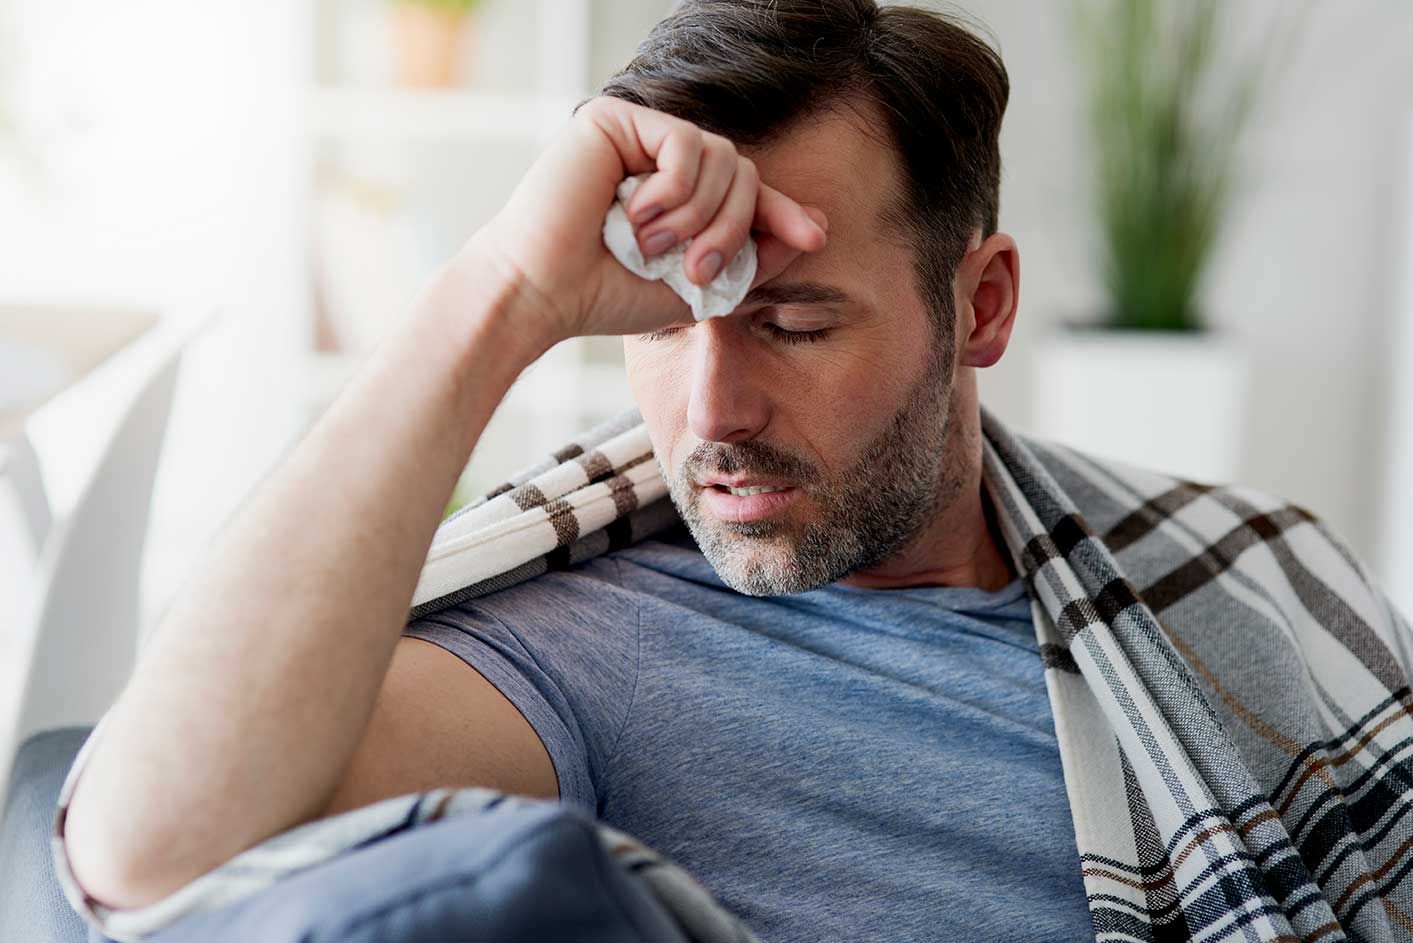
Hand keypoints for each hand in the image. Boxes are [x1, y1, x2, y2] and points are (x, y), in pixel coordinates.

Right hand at [462, 96, 828, 346]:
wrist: (546, 293)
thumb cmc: (607, 295)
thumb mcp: (700, 287)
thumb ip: (754, 258)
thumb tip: (816, 226)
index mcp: (678, 195)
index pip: (746, 190)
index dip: (782, 211)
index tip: (814, 237)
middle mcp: (659, 161)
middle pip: (742, 172)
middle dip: (733, 228)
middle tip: (698, 270)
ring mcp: (638, 137)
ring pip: (722, 158)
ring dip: (699, 216)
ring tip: (654, 247)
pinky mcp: (616, 120)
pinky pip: (685, 143)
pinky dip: (674, 191)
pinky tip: (637, 216)